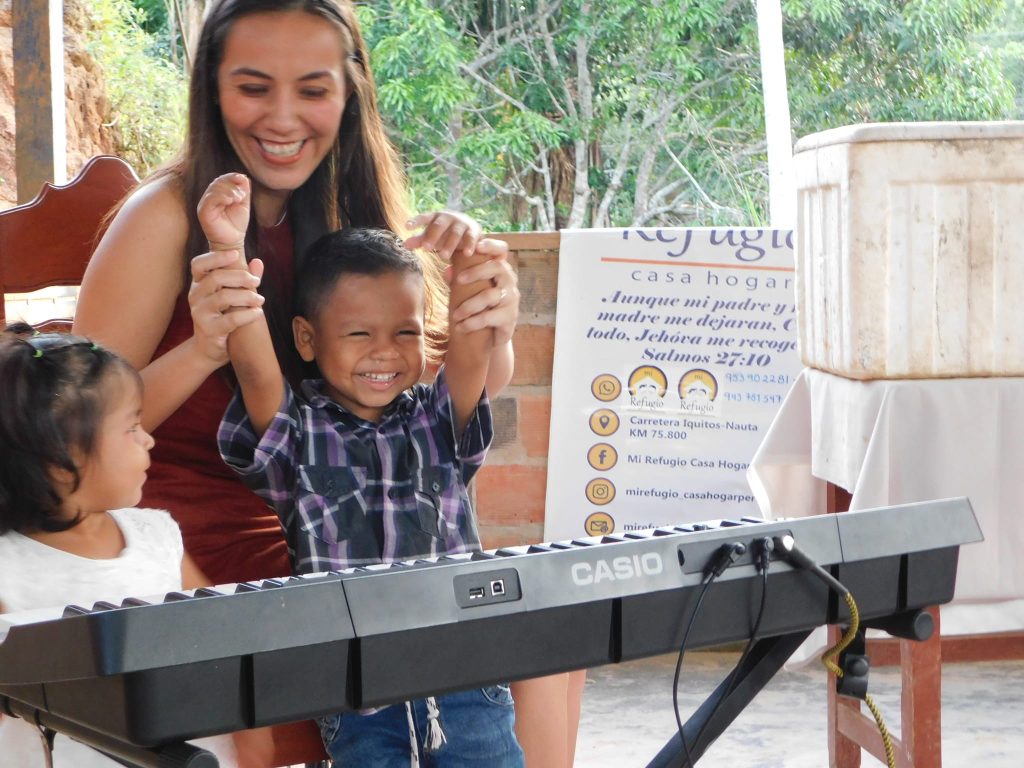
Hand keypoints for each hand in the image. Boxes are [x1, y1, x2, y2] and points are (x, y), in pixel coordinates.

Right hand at [187, 250, 264, 364]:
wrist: (210, 350)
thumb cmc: (223, 318)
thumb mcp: (231, 297)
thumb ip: (243, 280)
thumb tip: (258, 261)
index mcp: (198, 284)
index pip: (199, 264)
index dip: (216, 256)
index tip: (235, 254)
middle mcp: (195, 296)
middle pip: (216, 277)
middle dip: (241, 277)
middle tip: (257, 281)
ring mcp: (200, 313)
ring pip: (224, 297)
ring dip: (247, 296)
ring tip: (260, 299)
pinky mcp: (209, 330)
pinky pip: (231, 319)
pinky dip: (248, 314)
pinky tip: (258, 313)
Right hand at [197, 173, 249, 252]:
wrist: (233, 240)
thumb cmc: (237, 223)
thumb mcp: (243, 204)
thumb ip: (243, 190)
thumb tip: (243, 177)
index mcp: (217, 194)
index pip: (222, 179)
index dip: (232, 176)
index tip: (242, 178)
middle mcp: (209, 197)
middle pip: (217, 182)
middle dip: (231, 185)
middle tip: (241, 195)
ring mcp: (205, 204)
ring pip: (214, 189)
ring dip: (229, 190)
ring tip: (238, 198)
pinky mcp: (203, 212)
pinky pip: (210, 200)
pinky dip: (221, 197)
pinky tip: (231, 200)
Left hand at [404, 211, 482, 260]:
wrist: (469, 229)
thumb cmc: (444, 233)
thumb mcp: (432, 236)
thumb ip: (420, 240)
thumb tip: (405, 245)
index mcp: (435, 217)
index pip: (424, 218)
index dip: (416, 221)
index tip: (406, 226)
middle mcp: (448, 217)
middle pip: (439, 225)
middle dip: (432, 236)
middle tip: (426, 248)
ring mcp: (461, 223)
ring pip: (455, 233)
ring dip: (449, 244)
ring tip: (443, 257)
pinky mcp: (473, 230)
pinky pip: (471, 238)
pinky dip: (469, 245)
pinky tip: (467, 254)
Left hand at [449, 238, 518, 344]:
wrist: (491, 336)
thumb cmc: (478, 307)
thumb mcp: (468, 291)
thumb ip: (458, 280)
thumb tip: (447, 271)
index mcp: (499, 269)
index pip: (502, 250)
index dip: (491, 245)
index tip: (476, 246)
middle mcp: (509, 281)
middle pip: (497, 267)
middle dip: (476, 271)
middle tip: (458, 279)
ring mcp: (511, 299)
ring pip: (489, 296)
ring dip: (469, 306)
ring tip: (454, 315)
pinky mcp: (510, 317)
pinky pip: (489, 317)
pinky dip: (472, 322)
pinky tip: (460, 327)